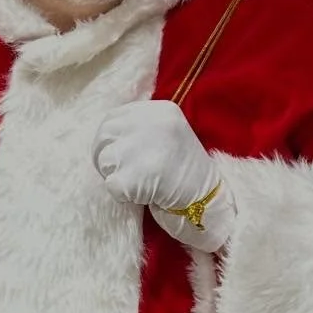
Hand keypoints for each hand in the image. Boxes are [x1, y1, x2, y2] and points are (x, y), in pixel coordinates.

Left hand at [92, 100, 234, 251]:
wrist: (208, 202)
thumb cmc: (184, 171)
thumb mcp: (168, 134)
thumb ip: (141, 127)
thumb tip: (106, 134)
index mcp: (161, 111)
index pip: (113, 118)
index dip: (110, 140)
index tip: (116, 155)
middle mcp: (152, 123)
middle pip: (104, 136)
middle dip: (107, 157)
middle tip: (123, 173)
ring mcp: (144, 148)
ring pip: (105, 160)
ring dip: (115, 175)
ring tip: (139, 183)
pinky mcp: (136, 176)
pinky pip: (111, 184)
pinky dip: (122, 195)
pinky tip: (143, 195)